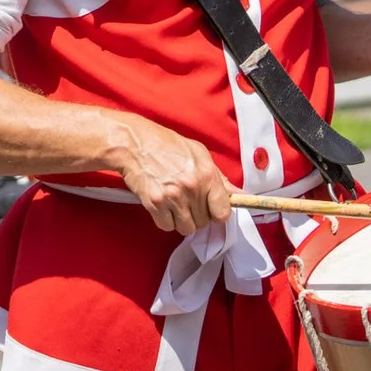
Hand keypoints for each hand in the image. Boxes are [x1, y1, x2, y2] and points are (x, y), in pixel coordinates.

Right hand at [109, 115, 230, 235]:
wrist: (133, 142)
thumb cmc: (166, 144)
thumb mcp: (198, 153)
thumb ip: (219, 177)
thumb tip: (238, 195)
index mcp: (206, 175)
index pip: (222, 212)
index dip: (217, 214)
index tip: (212, 210)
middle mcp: (192, 188)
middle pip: (203, 222)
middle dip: (197, 215)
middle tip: (187, 202)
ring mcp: (172, 197)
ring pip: (186, 228)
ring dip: (181, 220)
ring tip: (174, 205)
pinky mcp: (154, 203)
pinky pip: (166, 226)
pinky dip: (164, 220)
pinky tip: (162, 206)